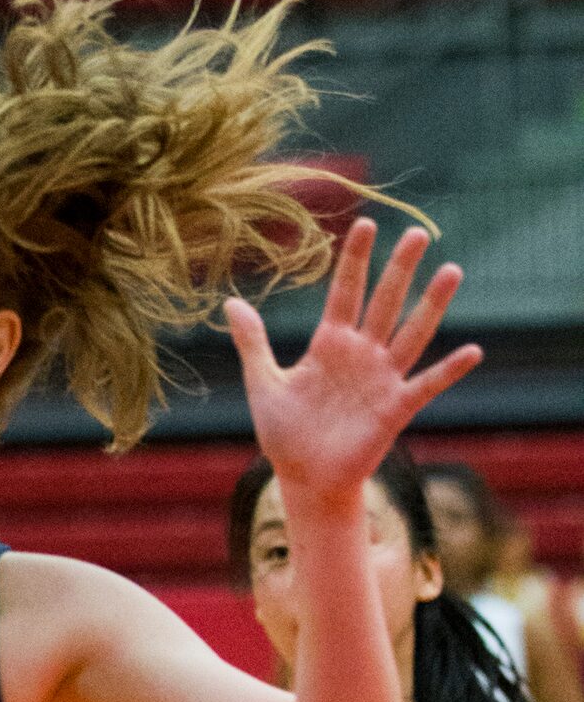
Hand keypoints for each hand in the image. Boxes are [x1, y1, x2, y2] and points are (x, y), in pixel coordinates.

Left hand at [226, 219, 479, 504]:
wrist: (304, 477)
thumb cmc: (285, 432)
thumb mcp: (264, 382)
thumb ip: (253, 342)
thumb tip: (231, 302)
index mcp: (329, 344)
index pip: (345, 291)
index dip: (354, 260)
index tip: (365, 224)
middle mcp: (361, 354)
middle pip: (384, 302)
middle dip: (398, 268)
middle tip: (418, 231)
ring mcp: (381, 380)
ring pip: (411, 333)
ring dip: (431, 304)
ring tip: (451, 270)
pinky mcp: (395, 409)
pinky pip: (426, 385)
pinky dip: (448, 369)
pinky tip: (472, 350)